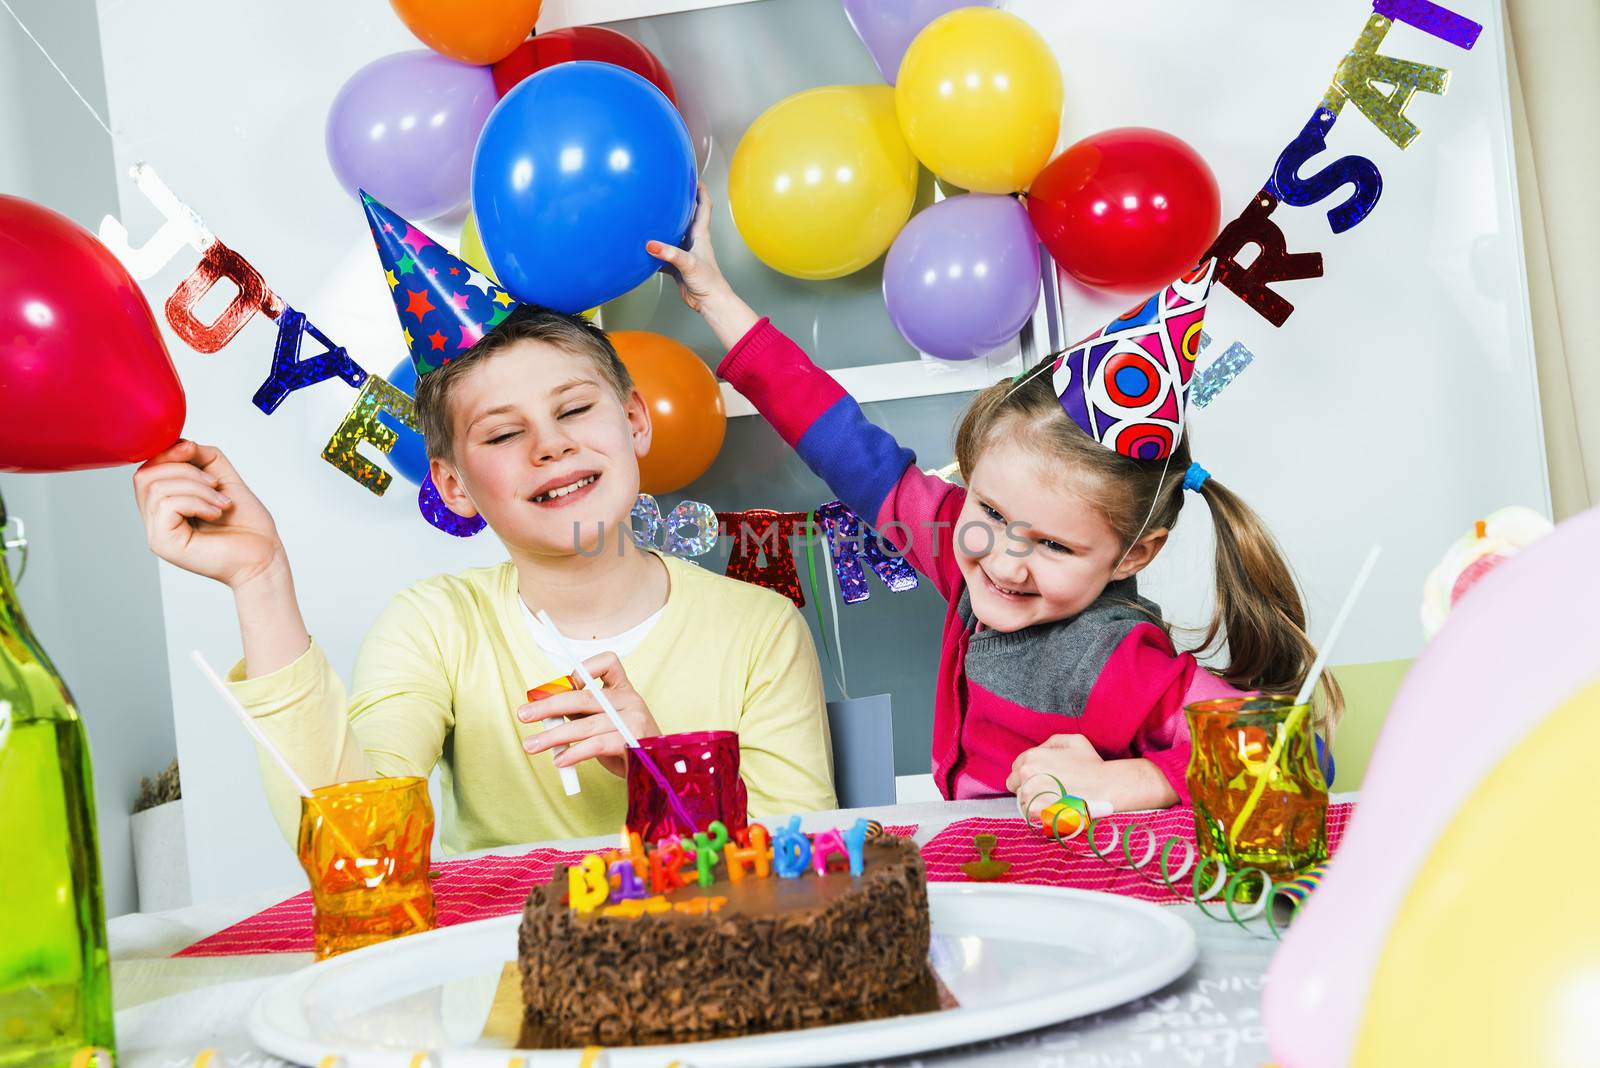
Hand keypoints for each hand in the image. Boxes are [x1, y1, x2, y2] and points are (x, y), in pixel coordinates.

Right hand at [133, 441, 285, 590]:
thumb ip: (201, 457)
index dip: (166, 453)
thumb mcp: (222, 478)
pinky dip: (196, 501)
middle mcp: (156, 519)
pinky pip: (167, 505)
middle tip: (215, 484)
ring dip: (197, 487)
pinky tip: (215, 512)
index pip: (147, 469)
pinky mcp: (163, 542)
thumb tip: (180, 443)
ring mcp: (156, 532)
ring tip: (221, 503)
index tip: (192, 450)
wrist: (263, 555)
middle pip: (145, 475)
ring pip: (157, 488)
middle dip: (184, 469)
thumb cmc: (247, 525)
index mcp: (166, 504)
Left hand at [518, 652, 661, 777]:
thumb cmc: (624, 746)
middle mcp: (630, 700)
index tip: (565, 683)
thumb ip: (581, 714)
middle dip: (548, 706)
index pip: (608, 662)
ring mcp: (633, 720)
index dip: (584, 667)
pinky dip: (573, 753)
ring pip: (585, 725)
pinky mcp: (632, 742)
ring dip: (553, 736)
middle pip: (583, 696)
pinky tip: (560, 760)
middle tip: (524, 715)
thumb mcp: (604, 724)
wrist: (656, 771)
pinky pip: (596, 745)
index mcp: (624, 690)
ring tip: (531, 745)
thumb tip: (545, 713)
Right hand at [646, 185, 727, 312]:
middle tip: (667, 190)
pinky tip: (645, 248)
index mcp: (701, 235)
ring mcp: (685, 252)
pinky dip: (655, 249)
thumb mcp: (688, 264)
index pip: (703, 206)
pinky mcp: (677, 265)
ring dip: (664, 226)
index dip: (700, 190)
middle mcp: (693, 241)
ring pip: (673, 234)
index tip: (691, 177)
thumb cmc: (708, 283)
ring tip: (651, 214)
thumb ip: (669, 254)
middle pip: (687, 216)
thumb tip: (650, 245)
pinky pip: (664, 253)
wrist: (709, 302)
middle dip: (679, 202)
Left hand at [1007, 734, 1107, 818]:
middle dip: (1026, 785)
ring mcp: (1029, 793)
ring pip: (1021, 799)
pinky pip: (1028, 813)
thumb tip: (1041, 750)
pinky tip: (1052, 808)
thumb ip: (1051, 743)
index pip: (1017, 766)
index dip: (1028, 772)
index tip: (1041, 778)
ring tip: (1052, 800)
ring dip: (1032, 800)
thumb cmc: (1091, 764)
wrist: (1105, 788)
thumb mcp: (1073, 740)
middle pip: (1014, 783)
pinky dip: (1037, 813)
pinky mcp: (1035, 811)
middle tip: (1045, 790)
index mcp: (1031, 756)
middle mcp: (1026, 773)